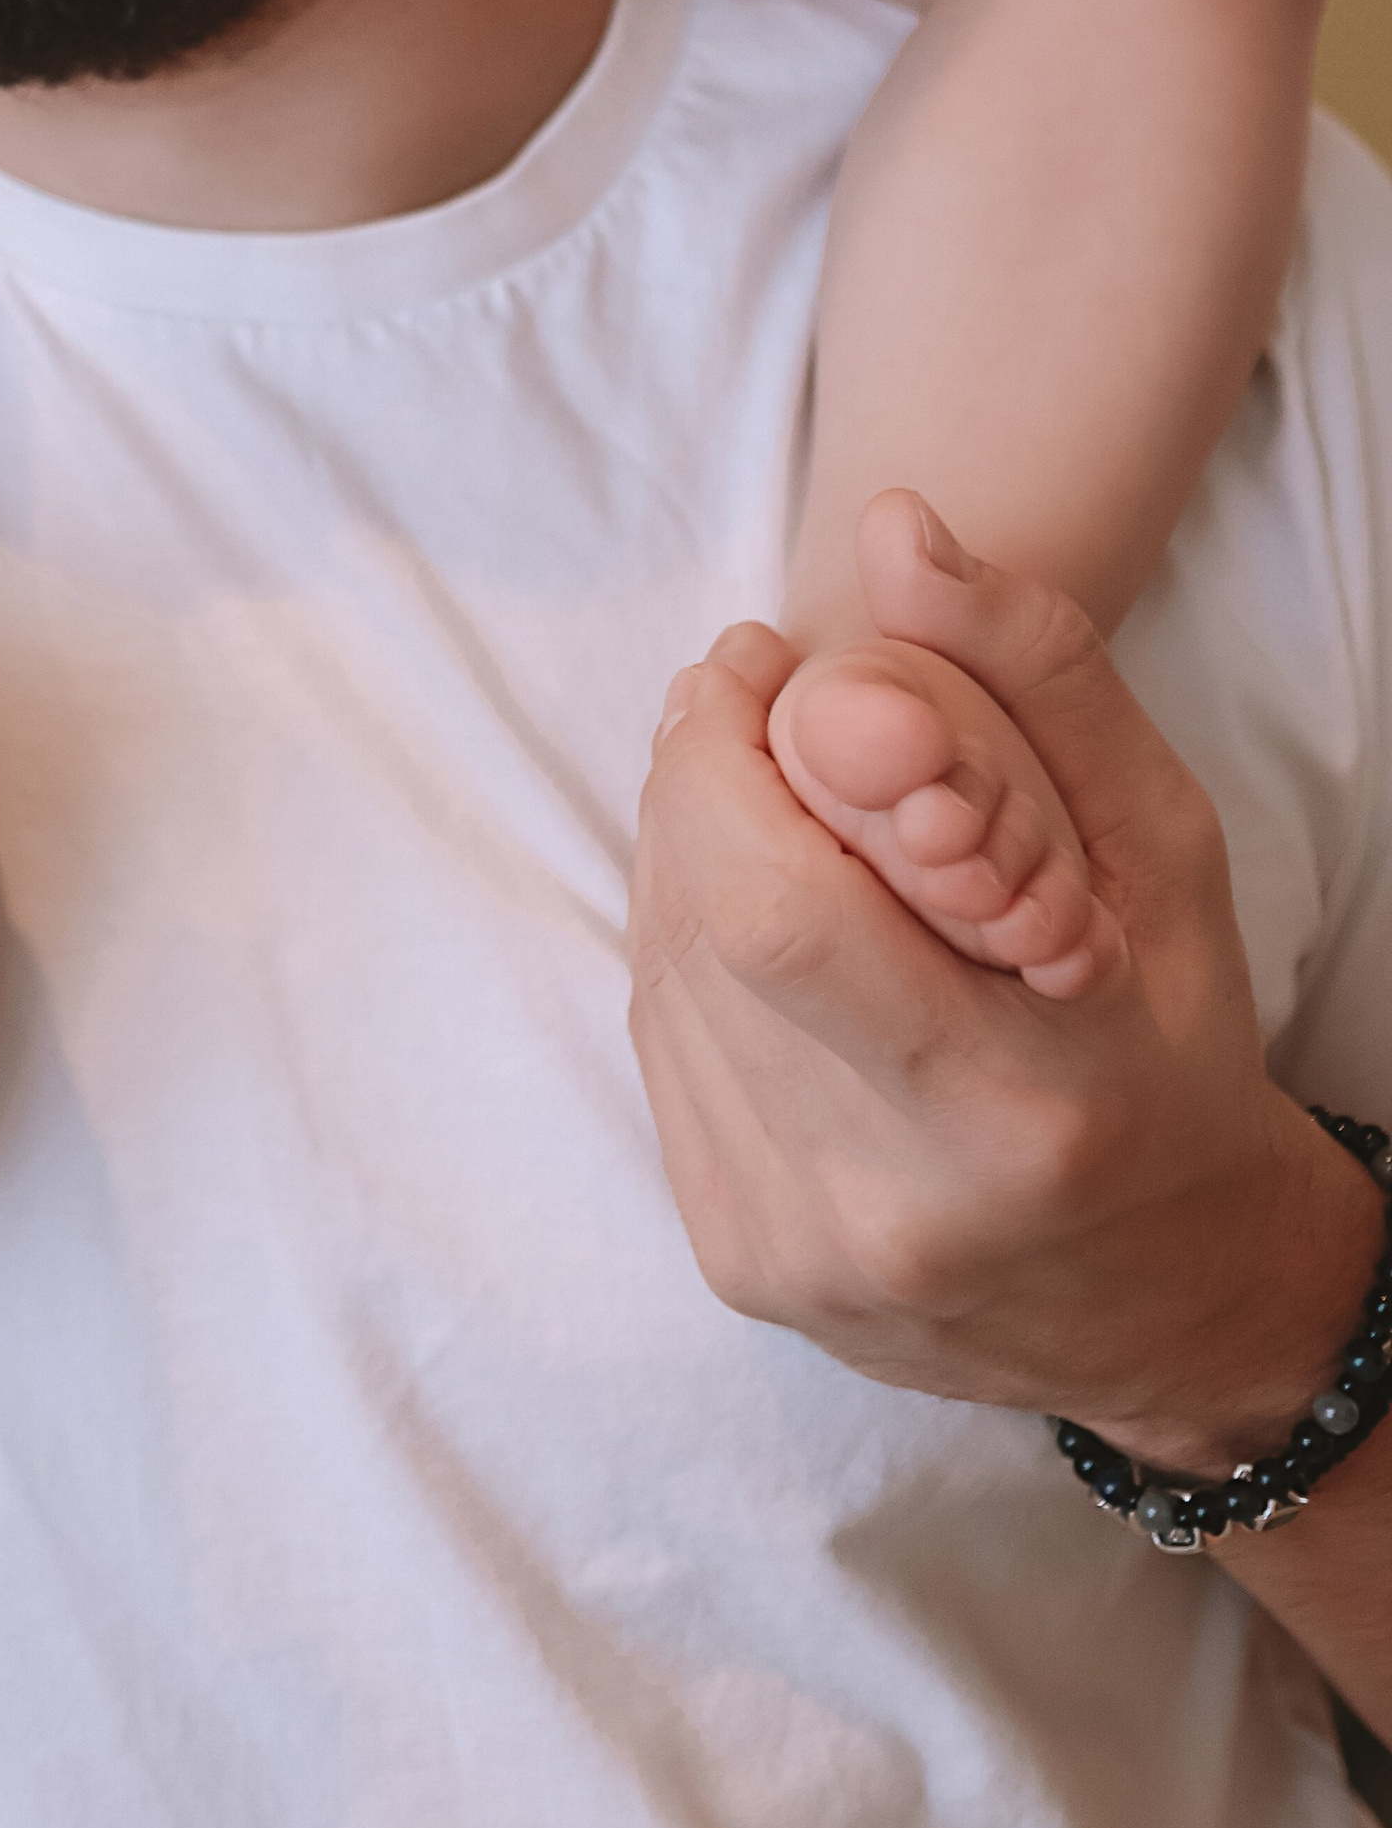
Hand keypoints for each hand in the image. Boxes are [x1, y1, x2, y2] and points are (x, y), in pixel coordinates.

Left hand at [631, 491, 1380, 1472]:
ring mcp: (791, 1245)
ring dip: (689, 850)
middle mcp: (886, 1202)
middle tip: (754, 706)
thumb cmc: (1167, 1038)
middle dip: (700, 773)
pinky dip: (690, 942)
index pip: (774, 903)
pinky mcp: (734, 1256)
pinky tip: (766, 914)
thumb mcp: (1158, 843)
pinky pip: (659, 1038)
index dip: (726, 751)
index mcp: (1015, 1107)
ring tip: (778, 806)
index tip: (757, 664)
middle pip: (697, 920)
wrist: (1164, 1298)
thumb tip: (892, 529)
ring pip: (661, 969)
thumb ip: (1030, 675)